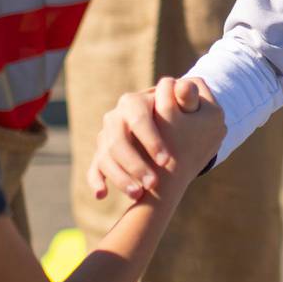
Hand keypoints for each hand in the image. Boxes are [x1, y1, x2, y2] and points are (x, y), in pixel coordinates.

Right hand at [86, 76, 223, 201]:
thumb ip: (187, 97)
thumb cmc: (179, 113)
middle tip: (153, 184)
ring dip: (120, 177)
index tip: (166, 160)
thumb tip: (185, 86)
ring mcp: (106, 136)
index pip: (139, 119)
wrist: (168, 123)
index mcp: (134, 102)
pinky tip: (102, 194)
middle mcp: (115, 117)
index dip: (151, 140)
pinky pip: (94, 167)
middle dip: (135, 164)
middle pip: (118, 141)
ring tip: (139, 195)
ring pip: (105, 157)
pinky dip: (96, 180)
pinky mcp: (103, 153)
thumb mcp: (186, 105)